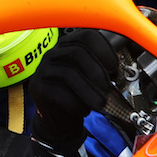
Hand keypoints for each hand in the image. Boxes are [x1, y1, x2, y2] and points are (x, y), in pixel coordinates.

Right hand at [29, 29, 119, 145]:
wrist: (60, 120)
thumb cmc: (78, 96)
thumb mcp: (93, 79)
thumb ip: (104, 68)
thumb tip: (120, 68)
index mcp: (69, 46)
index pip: (87, 36)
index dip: (104, 50)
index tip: (114, 69)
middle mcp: (53, 53)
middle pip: (77, 52)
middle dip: (97, 72)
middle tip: (108, 88)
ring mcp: (43, 70)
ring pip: (69, 74)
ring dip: (89, 91)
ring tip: (100, 103)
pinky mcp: (37, 87)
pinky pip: (57, 92)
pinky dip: (75, 103)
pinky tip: (83, 110)